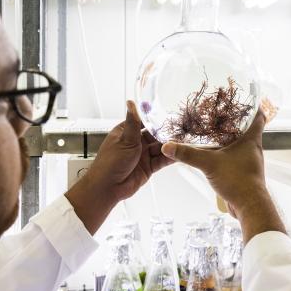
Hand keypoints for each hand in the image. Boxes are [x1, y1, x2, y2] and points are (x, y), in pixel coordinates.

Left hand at [65, 101, 171, 233]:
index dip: (156, 119)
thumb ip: (133, 122)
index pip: (144, 122)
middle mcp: (135, 143)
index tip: (169, 114)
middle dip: (166, 133)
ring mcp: (142, 155)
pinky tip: (179, 153)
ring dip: (170, 145)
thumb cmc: (110, 162)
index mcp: (126, 132)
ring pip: (159, 148)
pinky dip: (169, 157)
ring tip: (183, 141)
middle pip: (154, 135)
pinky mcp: (148, 167)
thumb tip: (131, 103)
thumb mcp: (125, 139)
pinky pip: (161, 160)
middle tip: (180, 129)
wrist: (107, 188)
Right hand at [160, 109, 284, 242]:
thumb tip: (168, 146)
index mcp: (251, 140)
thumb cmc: (237, 180)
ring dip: (231, 137)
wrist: (249, 206)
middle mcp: (253, 148)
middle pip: (249, 128)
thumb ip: (188, 154)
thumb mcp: (209, 163)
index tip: (246, 98)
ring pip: (242, 143)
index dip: (254, 106)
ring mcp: (250, 161)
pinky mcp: (244, 172)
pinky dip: (227, 153)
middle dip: (237, 120)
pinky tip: (215, 153)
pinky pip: (236, 157)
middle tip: (223, 112)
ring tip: (216, 130)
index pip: (259, 116)